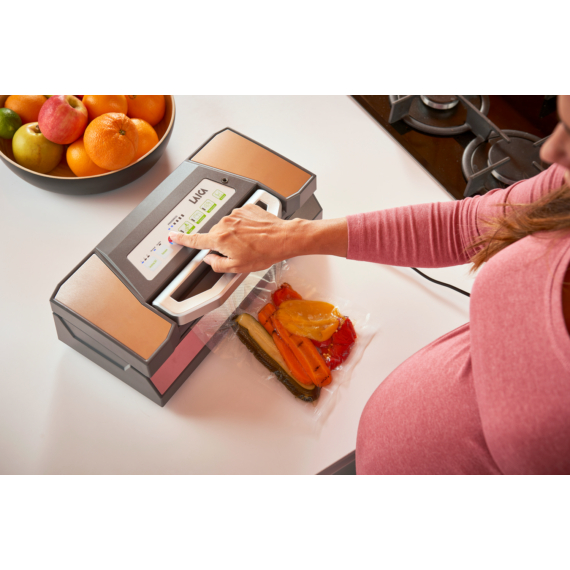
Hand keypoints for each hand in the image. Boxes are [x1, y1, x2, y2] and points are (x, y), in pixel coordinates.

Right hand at [169, 204, 295, 272]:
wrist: (283, 238)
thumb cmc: (264, 252)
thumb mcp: (238, 267)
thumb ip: (217, 265)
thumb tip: (210, 260)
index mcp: (219, 239)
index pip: (195, 240)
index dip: (182, 239)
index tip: (173, 236)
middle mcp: (225, 224)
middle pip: (215, 235)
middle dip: (223, 243)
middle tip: (239, 251)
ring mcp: (235, 215)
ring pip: (228, 227)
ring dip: (235, 234)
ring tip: (251, 243)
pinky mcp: (246, 209)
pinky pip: (239, 218)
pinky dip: (244, 226)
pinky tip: (255, 234)